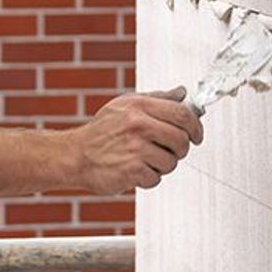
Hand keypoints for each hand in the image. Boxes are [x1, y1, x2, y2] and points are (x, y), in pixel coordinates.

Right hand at [66, 88, 203, 193]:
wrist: (75, 155)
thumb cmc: (101, 131)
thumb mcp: (126, 105)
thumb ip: (156, 98)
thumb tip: (182, 93)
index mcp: (139, 106)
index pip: (182, 114)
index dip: (195, 126)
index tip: (196, 135)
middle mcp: (138, 125)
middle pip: (182, 139)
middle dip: (180, 149)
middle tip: (171, 151)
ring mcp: (135, 148)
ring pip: (171, 161)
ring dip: (163, 165)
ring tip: (146, 160)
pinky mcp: (131, 170)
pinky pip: (156, 178)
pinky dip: (148, 178)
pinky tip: (135, 170)